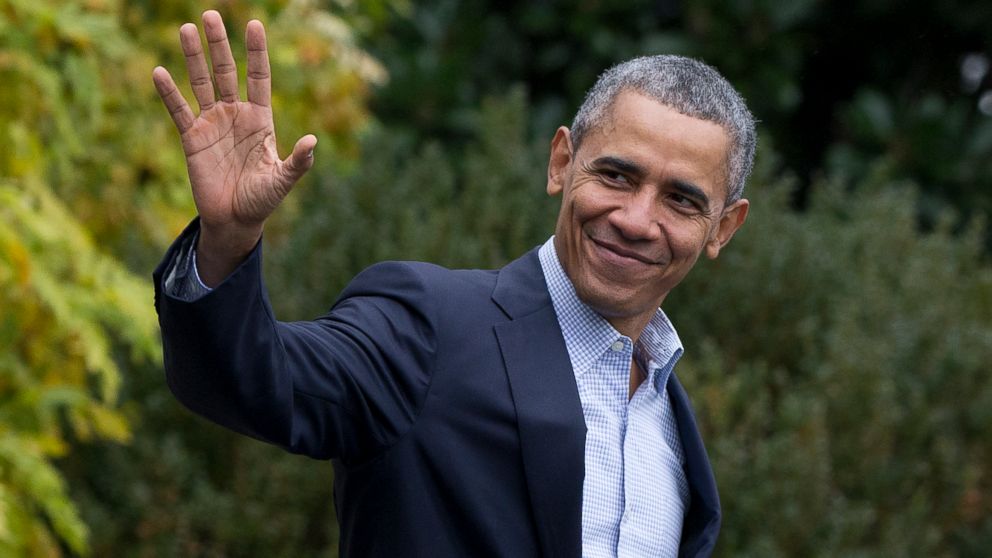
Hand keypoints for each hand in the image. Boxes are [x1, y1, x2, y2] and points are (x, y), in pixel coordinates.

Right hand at [152, 10, 315, 284]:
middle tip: (211, 15)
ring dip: (193, 58)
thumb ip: (298, 162)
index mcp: (260, 119)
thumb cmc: (262, 199)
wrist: (234, 220)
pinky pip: (179, 111)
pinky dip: (169, 93)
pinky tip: (159, 72)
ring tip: (186, 29)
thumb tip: (312, 141)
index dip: (256, 52)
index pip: (258, 77)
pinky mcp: (192, 138)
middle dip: (219, 44)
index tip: (255, 24)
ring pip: (201, 83)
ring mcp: (212, 124)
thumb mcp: (283, 180)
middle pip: (227, 72)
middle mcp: (235, 115)